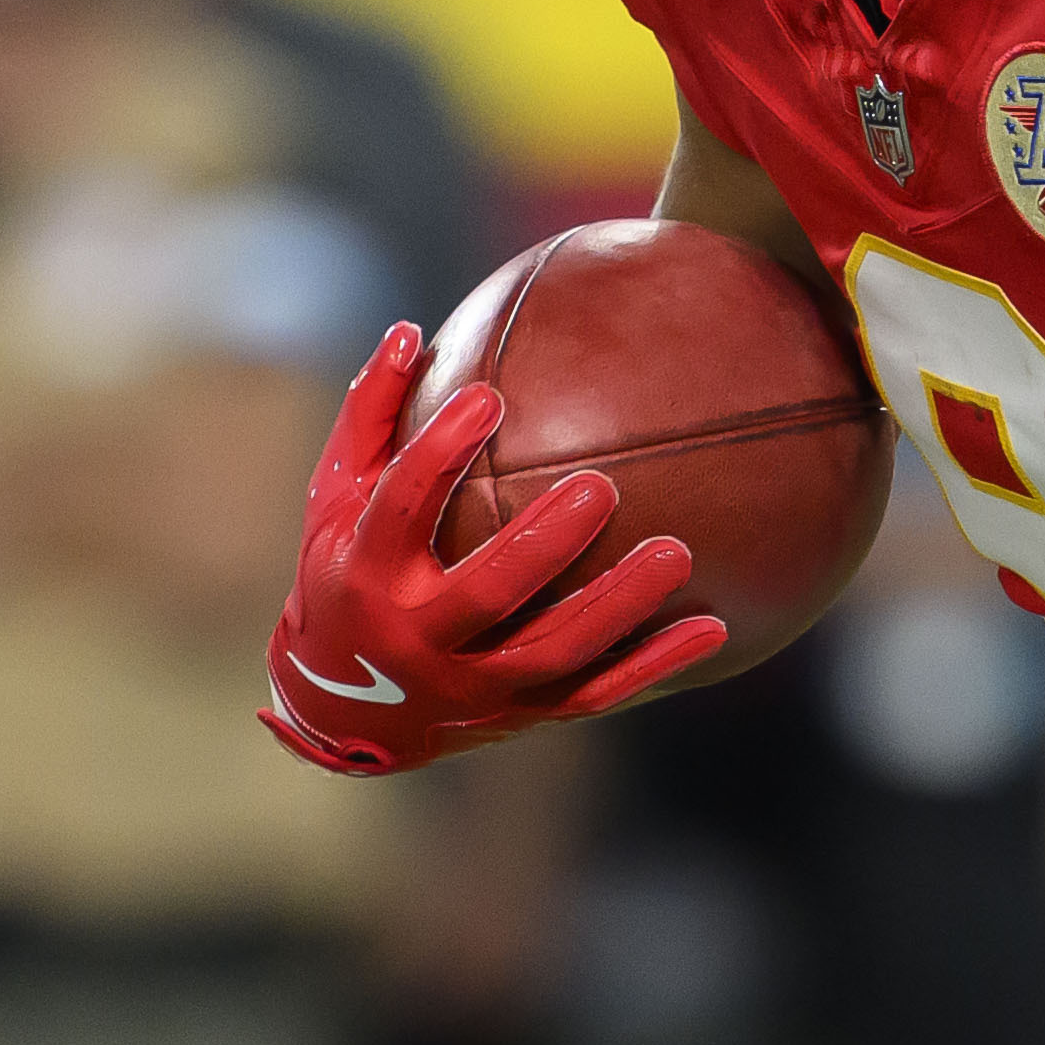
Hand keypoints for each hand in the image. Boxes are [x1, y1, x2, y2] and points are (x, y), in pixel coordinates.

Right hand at [258, 324, 731, 773]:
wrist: (341, 710)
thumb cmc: (341, 574)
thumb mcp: (333, 500)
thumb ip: (370, 416)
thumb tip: (412, 329)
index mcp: (367, 576)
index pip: (402, 510)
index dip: (440, 454)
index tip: (489, 397)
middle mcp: (418, 639)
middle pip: (486, 594)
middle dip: (544, 545)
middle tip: (602, 488)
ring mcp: (470, 687)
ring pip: (552, 653)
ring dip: (617, 607)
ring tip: (677, 553)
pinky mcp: (516, 714)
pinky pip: (593, 693)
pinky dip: (652, 665)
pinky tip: (712, 628)